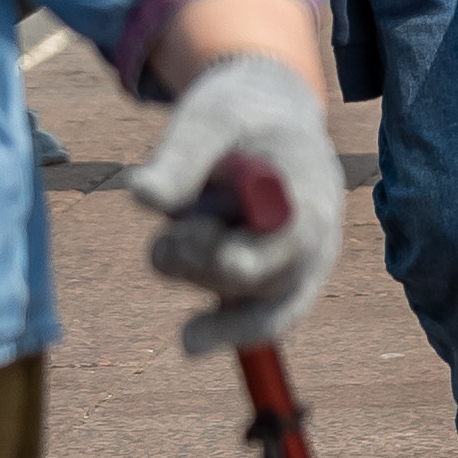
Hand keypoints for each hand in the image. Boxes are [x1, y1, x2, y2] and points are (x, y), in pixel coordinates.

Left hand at [130, 53, 342, 356]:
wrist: (272, 116)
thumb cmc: (241, 115)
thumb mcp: (208, 117)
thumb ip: (181, 157)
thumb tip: (142, 197)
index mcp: (305, 185)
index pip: (288, 235)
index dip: (248, 253)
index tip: (214, 255)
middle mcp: (314, 230)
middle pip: (253, 273)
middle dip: (197, 257)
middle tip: (173, 232)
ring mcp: (301, 259)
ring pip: (242, 294)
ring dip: (192, 271)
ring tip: (180, 230)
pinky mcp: (280, 278)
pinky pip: (260, 319)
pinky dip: (224, 329)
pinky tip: (190, 342)